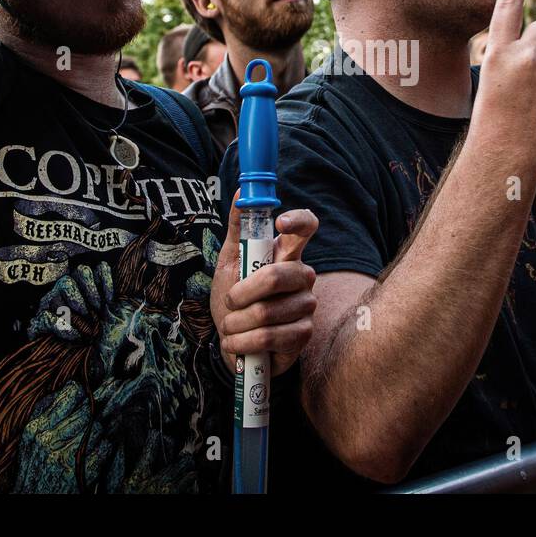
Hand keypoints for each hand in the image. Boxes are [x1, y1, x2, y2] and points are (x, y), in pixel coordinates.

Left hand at [211, 192, 317, 376]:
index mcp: (286, 254)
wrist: (236, 344)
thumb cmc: (235, 301)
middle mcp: (302, 276)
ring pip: (265, 311)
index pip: (306, 227)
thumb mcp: (230, 263)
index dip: (298, 220)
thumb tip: (240, 192)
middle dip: (240, 294)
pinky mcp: (303, 333)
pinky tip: (237, 343)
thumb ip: (238, 229)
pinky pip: (268, 336)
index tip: (279, 222)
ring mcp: (306, 305)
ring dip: (236, 323)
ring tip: (232, 327)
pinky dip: (241, 342)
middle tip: (229, 303)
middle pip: (275, 277)